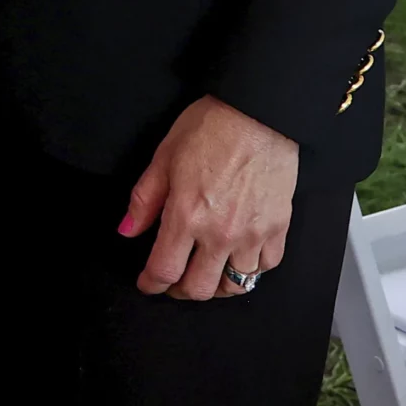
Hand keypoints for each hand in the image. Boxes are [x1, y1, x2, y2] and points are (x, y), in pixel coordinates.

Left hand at [120, 95, 296, 301]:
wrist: (258, 114)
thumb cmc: (209, 129)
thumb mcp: (163, 157)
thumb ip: (144, 200)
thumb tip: (127, 231)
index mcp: (186, 215)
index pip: (164, 269)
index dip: (151, 283)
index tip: (147, 284)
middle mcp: (220, 233)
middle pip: (199, 288)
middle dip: (180, 291)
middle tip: (172, 282)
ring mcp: (253, 235)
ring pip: (235, 285)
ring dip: (216, 286)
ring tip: (205, 274)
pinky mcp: (278, 229)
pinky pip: (265, 268)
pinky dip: (250, 271)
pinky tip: (237, 259)